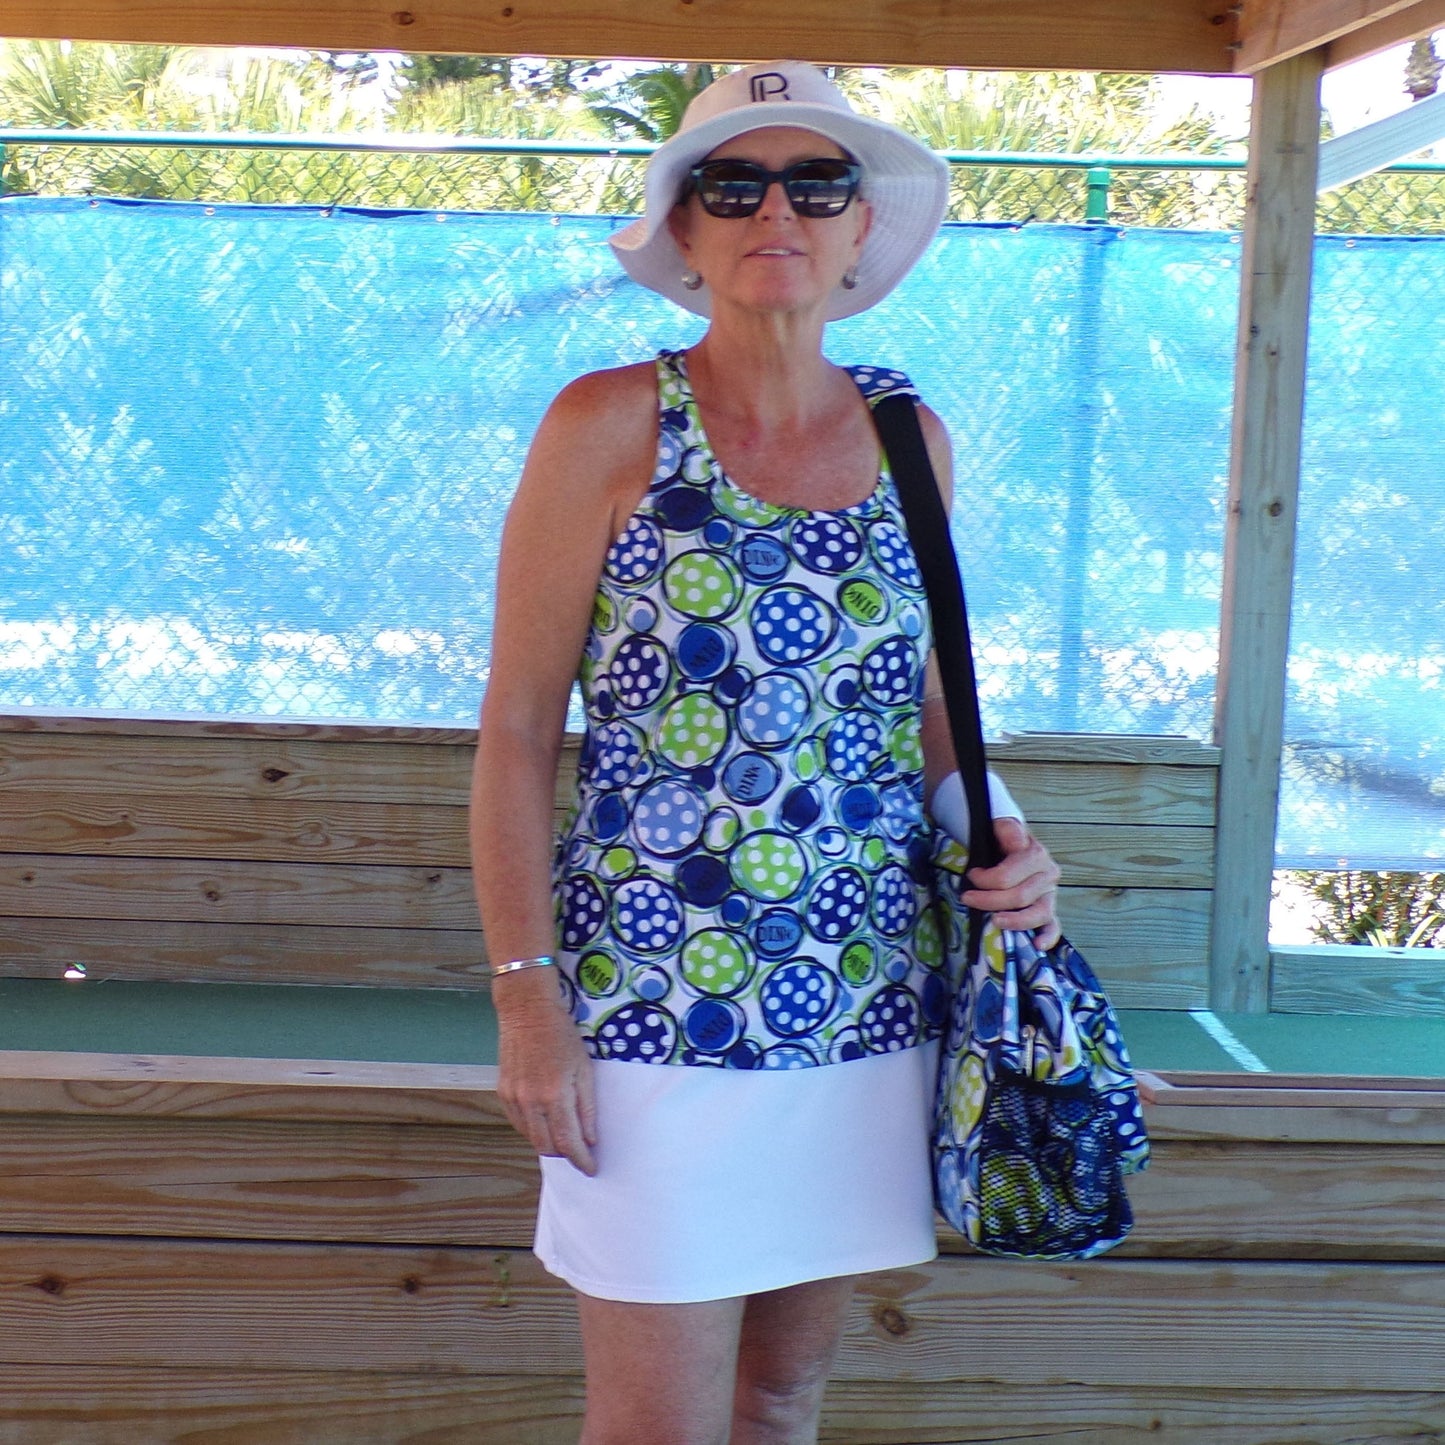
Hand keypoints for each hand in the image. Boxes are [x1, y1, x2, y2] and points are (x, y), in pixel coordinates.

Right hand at [494, 972, 597, 1175]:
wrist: (527, 1011)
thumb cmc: (562, 1036)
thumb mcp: (584, 1069)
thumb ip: (587, 1107)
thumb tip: (590, 1140)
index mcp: (555, 1095)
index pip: (568, 1142)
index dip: (581, 1160)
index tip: (591, 1168)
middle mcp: (531, 1102)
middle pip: (547, 1147)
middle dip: (565, 1156)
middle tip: (580, 1155)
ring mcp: (513, 1099)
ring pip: (531, 1138)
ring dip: (549, 1144)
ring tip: (565, 1140)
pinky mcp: (503, 1093)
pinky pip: (518, 1124)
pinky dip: (533, 1130)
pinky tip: (545, 1123)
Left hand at [962, 816, 1061, 948]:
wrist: (1012, 844)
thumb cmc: (1003, 840)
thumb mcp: (1001, 827)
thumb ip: (1007, 829)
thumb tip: (1016, 841)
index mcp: (1036, 854)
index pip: (1008, 875)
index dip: (984, 879)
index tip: (970, 875)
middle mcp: (1047, 875)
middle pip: (1019, 896)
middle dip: (989, 900)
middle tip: (968, 898)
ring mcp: (1050, 894)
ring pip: (1037, 913)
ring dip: (1015, 921)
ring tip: (995, 922)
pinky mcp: (1049, 909)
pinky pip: (1053, 926)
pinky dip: (1048, 937)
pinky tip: (1037, 945)